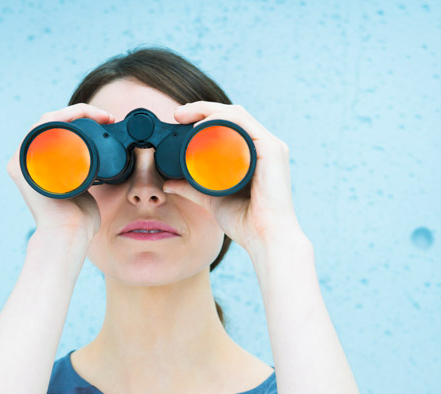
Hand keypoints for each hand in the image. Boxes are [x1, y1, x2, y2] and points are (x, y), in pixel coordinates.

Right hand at [6, 103, 116, 246]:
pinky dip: (57, 116)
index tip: (108, 121)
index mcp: (41, 163)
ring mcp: (22, 161)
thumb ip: (86, 179)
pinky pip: (39, 128)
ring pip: (47, 122)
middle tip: (107, 117)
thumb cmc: (78, 219)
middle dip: (82, 113)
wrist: (68, 234)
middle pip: (55, 123)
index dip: (84, 118)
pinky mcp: (20, 164)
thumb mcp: (83, 190)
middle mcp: (28, 159)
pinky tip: (76, 113)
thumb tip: (99, 172)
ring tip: (98, 115)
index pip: (61, 129)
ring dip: (74, 112)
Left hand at [163, 102, 302, 252]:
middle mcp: (265, 145)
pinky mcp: (272, 150)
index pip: (229, 122)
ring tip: (186, 117)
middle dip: (202, 108)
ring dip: (208, 110)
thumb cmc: (246, 223)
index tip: (179, 119)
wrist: (265, 238)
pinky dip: (223, 119)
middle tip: (177, 114)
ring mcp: (270, 146)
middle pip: (231, 114)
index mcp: (255, 152)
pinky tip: (204, 125)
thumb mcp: (212, 199)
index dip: (203, 115)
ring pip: (236, 114)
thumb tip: (168, 183)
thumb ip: (192, 189)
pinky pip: (244, 124)